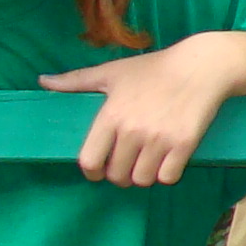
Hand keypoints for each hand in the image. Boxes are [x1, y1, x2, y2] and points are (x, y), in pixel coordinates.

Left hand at [41, 32, 245, 186]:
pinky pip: (168, 177)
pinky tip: (169, 161)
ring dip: (144, 176)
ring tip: (148, 163)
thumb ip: (76, 80)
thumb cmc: (154, 69)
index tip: (101, 168)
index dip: (93, 171)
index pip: (90, 161)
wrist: (202, 66)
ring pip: (142, 179)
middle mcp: (132, 130)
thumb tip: (42, 81)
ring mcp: (159, 139)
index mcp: (111, 116)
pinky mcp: (184, 144)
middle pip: (117, 175)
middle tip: (128, 164)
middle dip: (120, 174)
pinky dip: (167, 174)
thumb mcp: (113, 72)